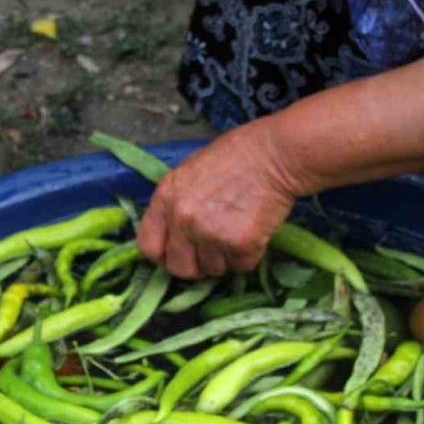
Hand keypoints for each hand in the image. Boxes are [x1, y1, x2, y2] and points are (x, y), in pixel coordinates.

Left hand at [137, 121, 302, 279]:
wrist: (276, 154)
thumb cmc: (236, 156)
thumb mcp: (189, 173)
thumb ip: (175, 204)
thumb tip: (173, 236)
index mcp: (166, 197)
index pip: (148, 246)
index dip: (164, 255)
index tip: (178, 253)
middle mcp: (183, 218)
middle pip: (179, 268)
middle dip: (197, 265)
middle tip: (213, 250)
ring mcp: (210, 232)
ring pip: (213, 270)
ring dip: (225, 258)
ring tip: (237, 231)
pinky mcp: (240, 243)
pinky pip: (241, 266)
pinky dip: (249, 255)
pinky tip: (254, 230)